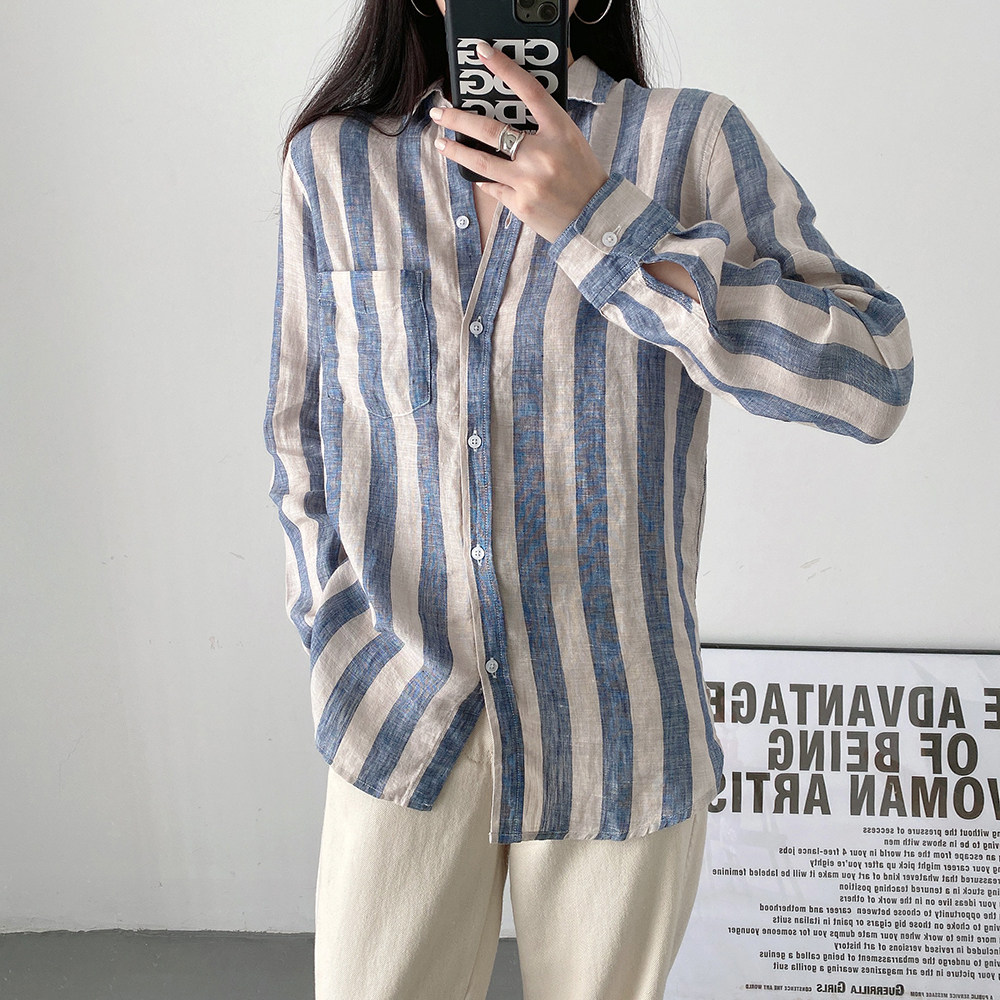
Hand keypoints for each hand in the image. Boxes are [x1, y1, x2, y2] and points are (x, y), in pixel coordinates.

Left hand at [430, 41, 609, 244]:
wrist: (595, 217)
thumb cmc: (583, 176)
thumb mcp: (570, 142)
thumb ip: (543, 128)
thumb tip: (507, 117)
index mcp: (560, 131)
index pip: (529, 90)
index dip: (505, 68)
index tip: (483, 52)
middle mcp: (543, 154)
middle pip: (490, 130)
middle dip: (459, 119)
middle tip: (440, 112)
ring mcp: (529, 181)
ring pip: (481, 161)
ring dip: (456, 151)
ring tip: (441, 142)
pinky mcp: (520, 204)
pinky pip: (493, 187)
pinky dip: (484, 179)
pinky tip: (477, 175)